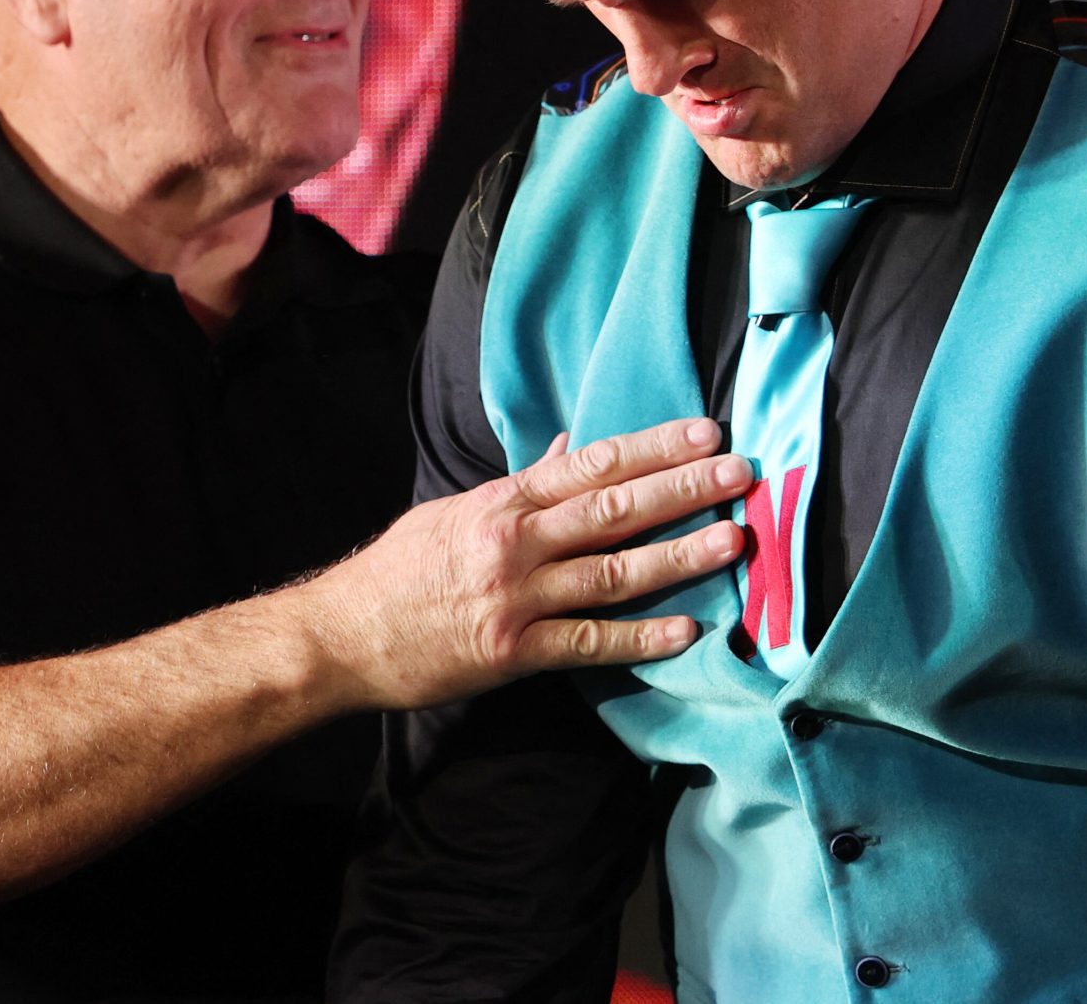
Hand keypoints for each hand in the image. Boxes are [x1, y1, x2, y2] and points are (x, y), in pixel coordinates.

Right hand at [295, 418, 750, 711]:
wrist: (344, 634)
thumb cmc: (401, 570)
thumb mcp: (455, 511)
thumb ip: (520, 485)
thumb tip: (572, 447)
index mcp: (502, 502)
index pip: (590, 464)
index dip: (651, 448)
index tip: (703, 435)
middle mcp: (513, 543)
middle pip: (612, 510)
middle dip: (681, 490)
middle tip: (741, 475)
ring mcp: (516, 599)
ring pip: (612, 572)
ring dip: (677, 555)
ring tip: (732, 539)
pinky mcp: (513, 652)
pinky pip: (589, 643)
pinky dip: (639, 637)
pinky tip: (686, 630)